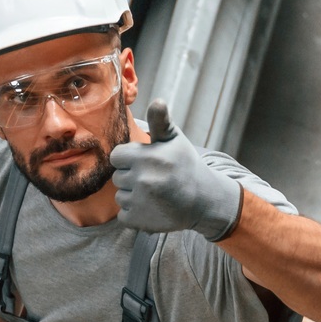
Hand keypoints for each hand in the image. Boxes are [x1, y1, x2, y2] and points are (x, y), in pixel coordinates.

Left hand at [110, 99, 243, 239]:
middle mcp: (142, 180)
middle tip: (154, 178)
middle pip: (117, 177)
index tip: (145, 162)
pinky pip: (124, 215)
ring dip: (133, 195)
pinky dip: (135, 214)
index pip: (116, 156)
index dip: (129, 158)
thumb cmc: (186, 165)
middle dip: (132, 176)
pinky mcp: (139, 220)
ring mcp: (140, 202)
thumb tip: (158, 101)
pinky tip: (152, 208)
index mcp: (146, 157)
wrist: (204, 200)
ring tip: (155, 193)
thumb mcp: (175, 140)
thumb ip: (160, 121)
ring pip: (120, 196)